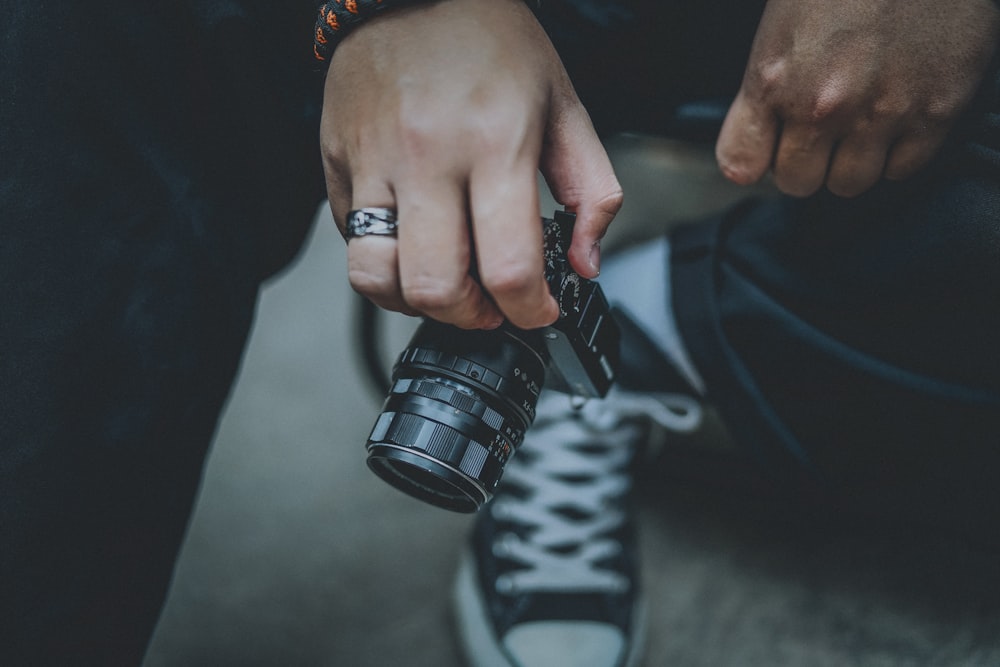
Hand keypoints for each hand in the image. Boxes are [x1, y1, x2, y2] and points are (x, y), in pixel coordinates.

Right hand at [321, 0, 621, 329]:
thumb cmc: (491, 40)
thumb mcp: (564, 106)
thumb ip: (590, 189)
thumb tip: (585, 263)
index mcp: (496, 141)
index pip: (509, 266)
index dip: (530, 310)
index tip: (538, 311)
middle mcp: (428, 156)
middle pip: (437, 288)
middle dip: (473, 318)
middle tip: (492, 307)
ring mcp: (373, 160)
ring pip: (377, 278)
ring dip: (416, 303)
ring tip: (445, 286)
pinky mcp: (337, 161)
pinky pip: (351, 242)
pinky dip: (383, 265)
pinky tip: (413, 246)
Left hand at [716, 0, 999, 197]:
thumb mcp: (782, 24)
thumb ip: (765, 86)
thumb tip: (754, 141)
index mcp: (775, 80)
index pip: (741, 164)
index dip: (755, 160)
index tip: (766, 152)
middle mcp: (823, 108)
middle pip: (796, 182)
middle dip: (803, 163)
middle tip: (818, 135)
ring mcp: (880, 115)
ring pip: (848, 185)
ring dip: (849, 163)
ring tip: (858, 127)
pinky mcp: (934, 113)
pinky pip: (901, 169)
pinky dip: (895, 154)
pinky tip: (894, 120)